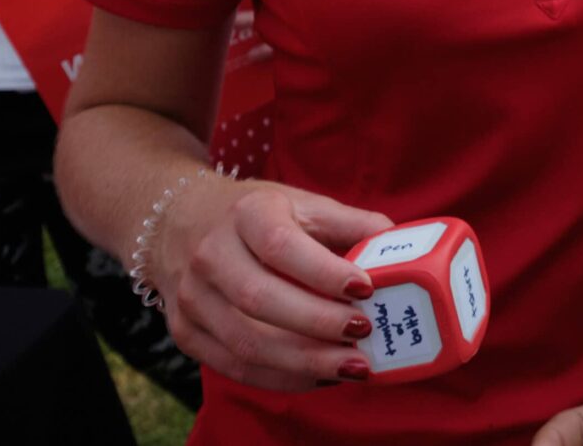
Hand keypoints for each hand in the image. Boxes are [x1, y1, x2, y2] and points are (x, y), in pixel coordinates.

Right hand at [155, 177, 394, 389]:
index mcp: (246, 213)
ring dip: (304, 362)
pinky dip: (281, 378)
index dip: (324, 272)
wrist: (181, 222)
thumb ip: (351, 223)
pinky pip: (234, 366)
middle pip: (260, 300)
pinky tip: (319, 377)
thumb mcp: (303, 203)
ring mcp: (191, 298)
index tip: (366, 289)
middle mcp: (210, 254)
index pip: (281, 246)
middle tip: (365, 335)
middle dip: (318, 325)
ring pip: (246, 342)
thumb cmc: (258, 214)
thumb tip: (400, 244)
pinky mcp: (185, 333)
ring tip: (351, 366)